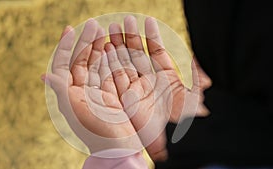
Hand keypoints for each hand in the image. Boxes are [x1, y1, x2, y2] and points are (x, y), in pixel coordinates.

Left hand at [42, 19, 141, 154]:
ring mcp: (97, 92)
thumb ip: (62, 90)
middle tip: (92, 25)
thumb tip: (44, 75)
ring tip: (102, 32)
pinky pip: (109, 73)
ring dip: (98, 48)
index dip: (65, 47)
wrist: (119, 148)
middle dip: (85, 43)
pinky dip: (110, 60)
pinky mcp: (111, 95)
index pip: (64, 65)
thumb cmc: (97, 131)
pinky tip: (111, 49)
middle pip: (81, 61)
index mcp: (69, 94)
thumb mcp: (76, 110)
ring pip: (96, 65)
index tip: (70, 30)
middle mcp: (81, 91)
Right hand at [106, 16, 211, 160]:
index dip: (152, 37)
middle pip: (136, 56)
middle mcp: (149, 83)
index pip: (156, 53)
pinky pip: (116, 77)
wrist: (172, 141)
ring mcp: (135, 90)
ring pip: (124, 63)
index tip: (147, 21)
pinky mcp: (125, 98)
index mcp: (166, 79)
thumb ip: (195, 74)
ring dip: (118, 47)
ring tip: (111, 28)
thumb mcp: (194, 93)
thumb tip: (196, 59)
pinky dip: (111, 62)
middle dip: (129, 38)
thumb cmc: (186, 117)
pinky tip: (108, 47)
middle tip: (121, 22)